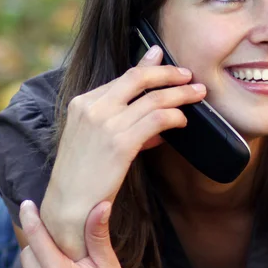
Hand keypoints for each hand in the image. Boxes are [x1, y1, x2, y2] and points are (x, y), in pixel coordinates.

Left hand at [19, 200, 149, 267]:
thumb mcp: (109, 267)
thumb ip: (98, 236)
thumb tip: (101, 205)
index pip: (37, 237)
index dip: (30, 217)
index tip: (26, 204)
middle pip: (28, 254)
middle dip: (39, 243)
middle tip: (58, 241)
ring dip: (38, 265)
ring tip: (62, 267)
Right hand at [41, 45, 205, 258]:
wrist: (69, 207)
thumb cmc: (86, 175)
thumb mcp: (98, 139)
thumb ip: (124, 120)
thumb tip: (159, 113)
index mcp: (83, 102)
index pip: (124, 76)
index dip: (150, 67)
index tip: (166, 61)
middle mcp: (93, 108)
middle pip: (139, 77)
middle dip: (168, 73)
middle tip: (189, 75)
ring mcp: (105, 124)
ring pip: (154, 98)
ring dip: (181, 94)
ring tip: (198, 94)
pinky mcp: (120, 143)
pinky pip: (157, 120)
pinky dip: (175, 117)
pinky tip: (183, 122)